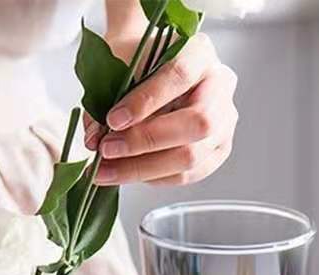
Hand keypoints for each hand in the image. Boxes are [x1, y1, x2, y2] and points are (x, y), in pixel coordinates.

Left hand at [86, 34, 237, 187]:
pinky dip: (153, 178)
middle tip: (107, 149)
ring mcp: (224, 120)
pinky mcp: (216, 150)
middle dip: (146, 142)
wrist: (144, 66)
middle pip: (196, 123)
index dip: (146, 102)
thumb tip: (95, 142)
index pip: (180, 75)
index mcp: (200, 52)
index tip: (113, 120)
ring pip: (191, 156)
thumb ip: (105, 100)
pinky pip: (187, 175)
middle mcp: (220, 84)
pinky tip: (126, 172)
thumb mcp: (118, 67)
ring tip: (105, 171)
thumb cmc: (134, 63)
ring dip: (143, 168)